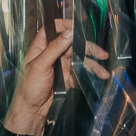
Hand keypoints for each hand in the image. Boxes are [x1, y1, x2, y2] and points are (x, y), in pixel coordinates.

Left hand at [4, 19, 110, 135]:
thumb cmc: (30, 87)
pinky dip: (91, 72)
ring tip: (105, 67)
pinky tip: (101, 75)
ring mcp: (59, 65)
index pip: (51, 29)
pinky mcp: (66, 75)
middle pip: (70, 43)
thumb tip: (69, 32)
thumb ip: (54, 48)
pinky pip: (81, 70)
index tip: (77, 26)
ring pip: (78, 57)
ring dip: (92, 61)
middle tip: (101, 52)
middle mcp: (50, 54)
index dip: (63, 25)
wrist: (32, 110)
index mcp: (39, 48)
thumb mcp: (40, 66)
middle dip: (86, 46)